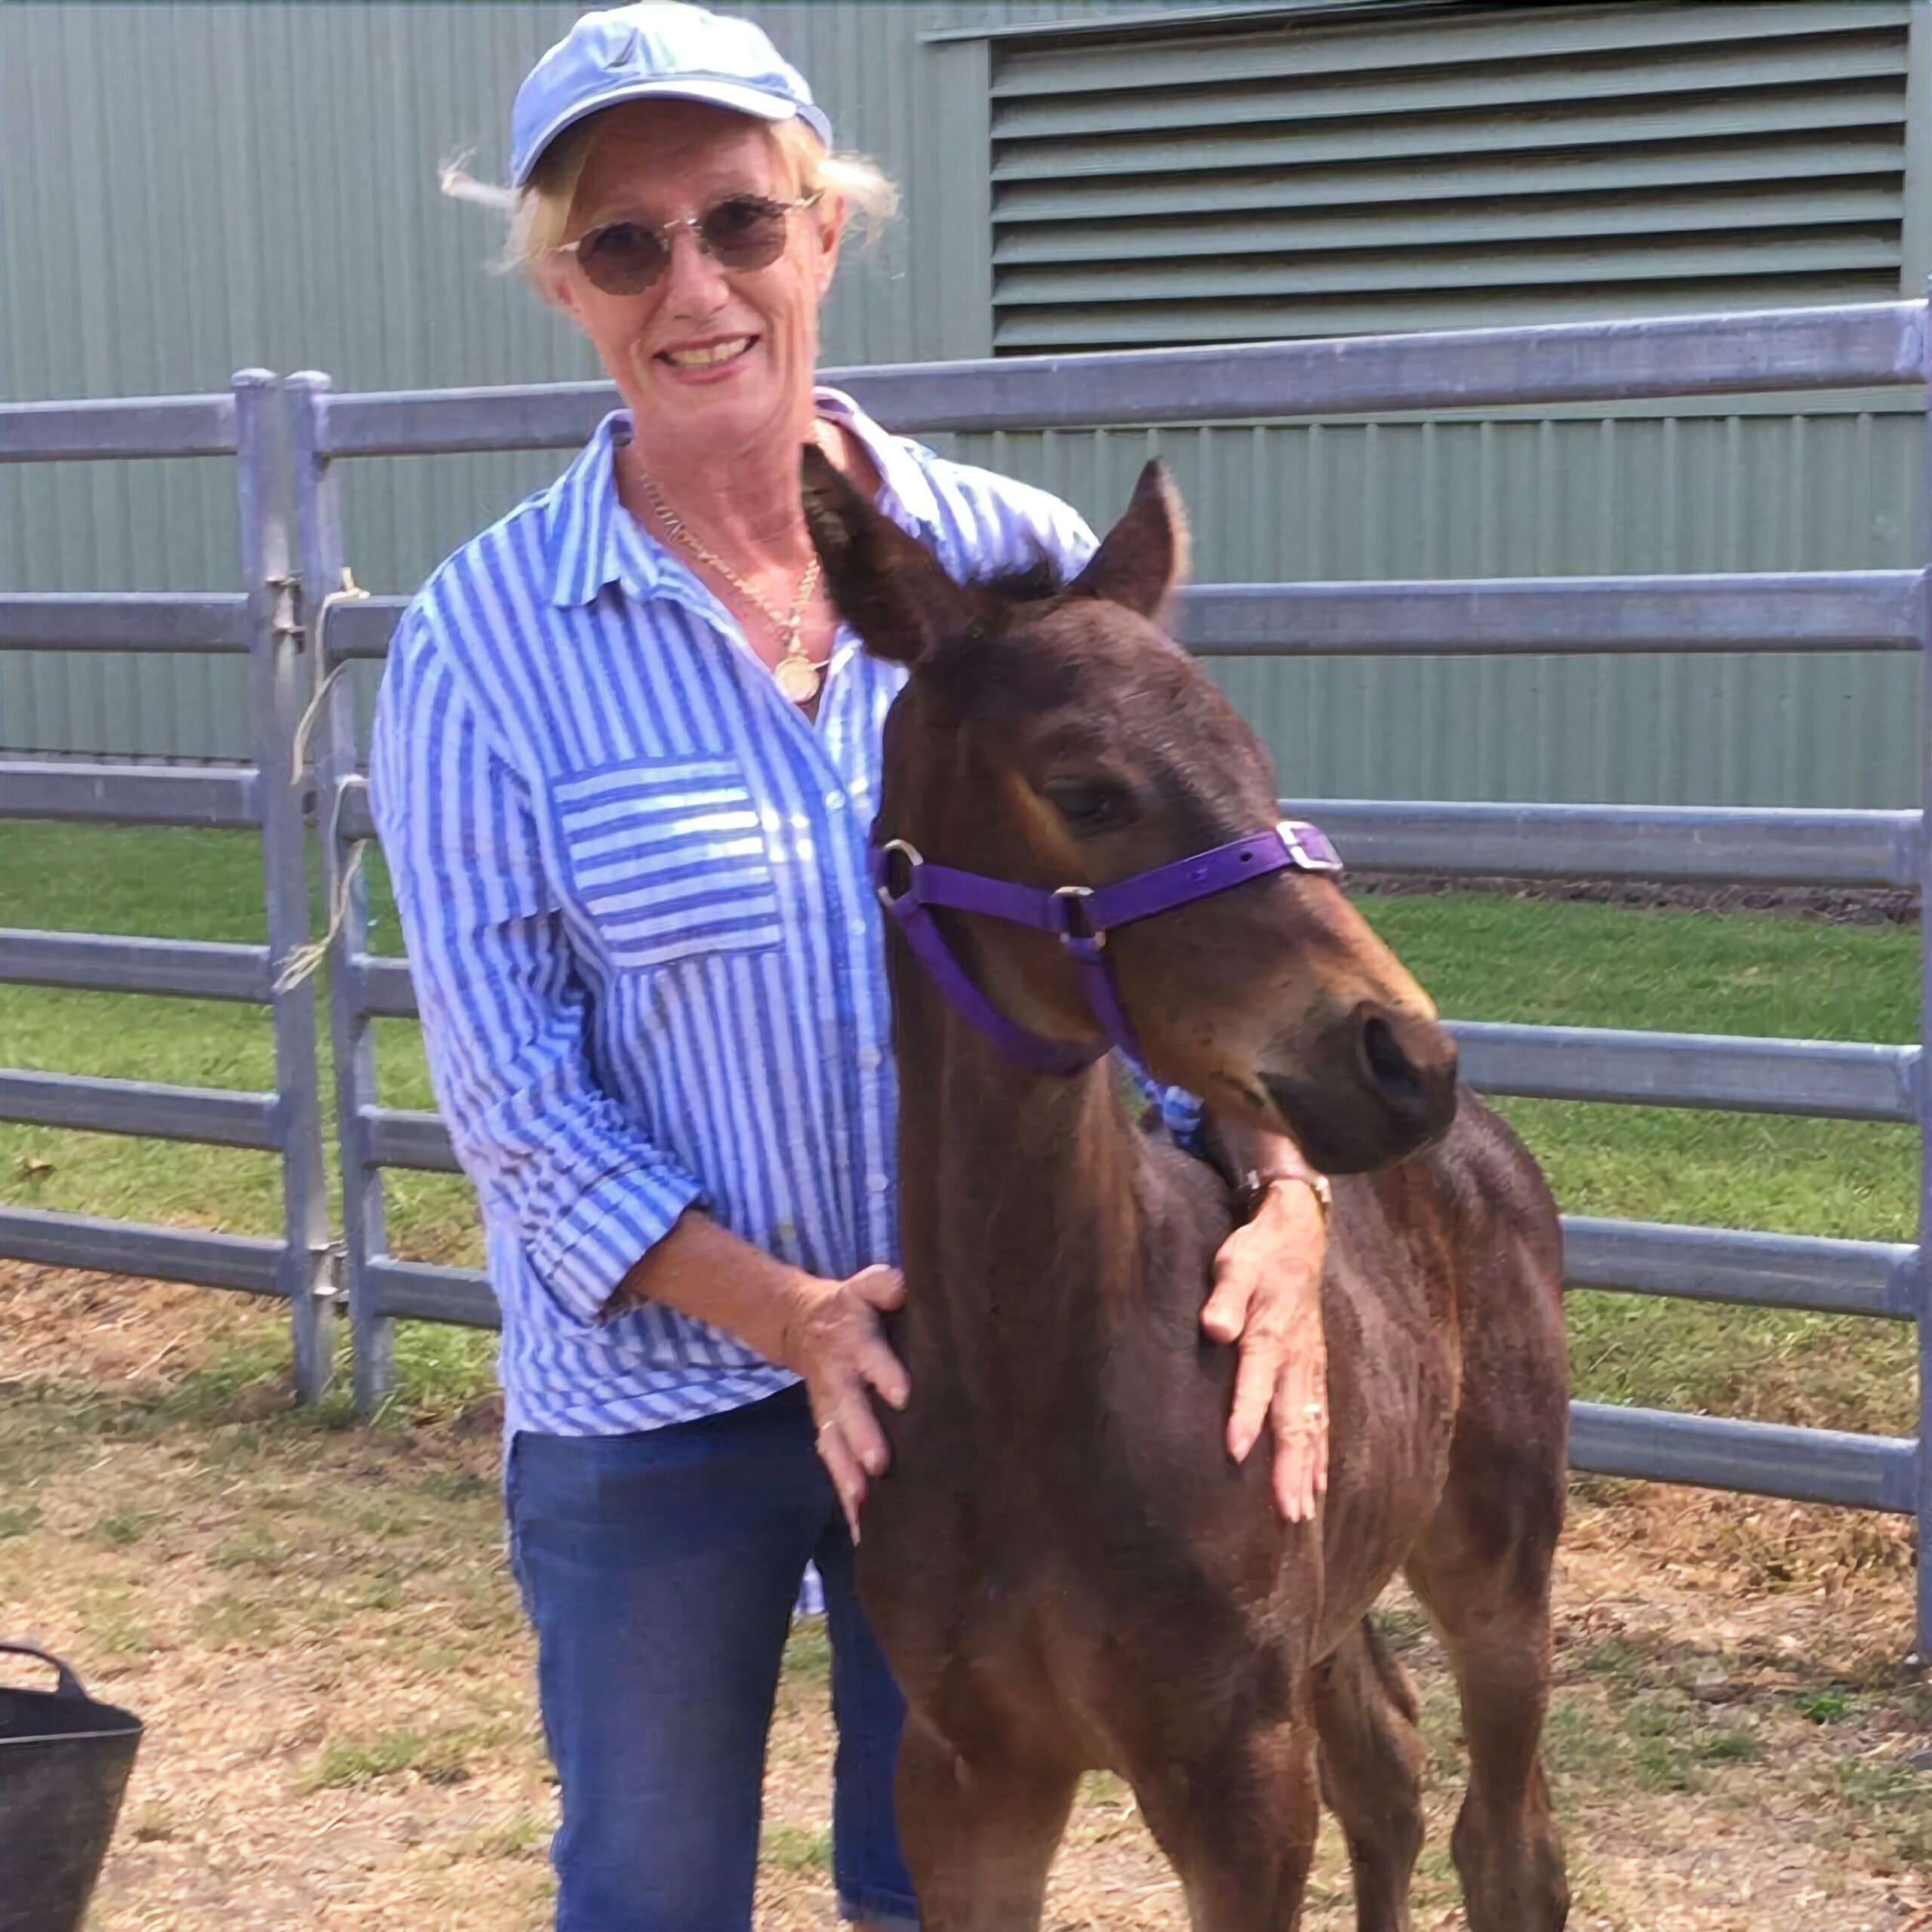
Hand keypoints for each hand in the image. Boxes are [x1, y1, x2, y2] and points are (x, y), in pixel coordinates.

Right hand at [776, 1263, 909, 1541]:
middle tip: (880, 1465)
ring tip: (864, 1509)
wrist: (803, 1326)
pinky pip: (836, 1468)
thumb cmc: (853, 1308)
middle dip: (862, 1438)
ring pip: (836, 1447)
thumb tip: (904, 1287)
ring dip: (848, 1478)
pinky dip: (847, 1502)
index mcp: (854, 1341)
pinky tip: (863, 1534)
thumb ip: (885, 1285)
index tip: (904, 1394)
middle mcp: (839, 1381)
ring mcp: (831, 1413)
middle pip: (848, 1411)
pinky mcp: (831, 1435)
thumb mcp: (867, 1287)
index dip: (885, 1373)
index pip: (870, 1356)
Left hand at [1201, 1181, 1328, 1522]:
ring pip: (1312, 1427)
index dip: (1245, 1414)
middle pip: (1294, 1419)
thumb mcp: (1234, 1263)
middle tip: (1286, 1511)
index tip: (1235, 1450)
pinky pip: (1322, 1418)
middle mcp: (1296, 1357)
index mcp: (1271, 1333)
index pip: (1257, 1380)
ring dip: (1307, 1470)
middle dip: (1289, 1467)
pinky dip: (1322, 1453)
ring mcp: (1311, 1366)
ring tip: (1300, 1513)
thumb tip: (1214, 1328)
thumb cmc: (1257, 1252)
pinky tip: (1319, 1484)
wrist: (1298, 1234)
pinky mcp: (1316, 1368)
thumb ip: (1223, 1296)